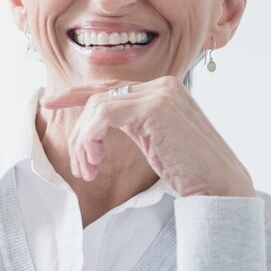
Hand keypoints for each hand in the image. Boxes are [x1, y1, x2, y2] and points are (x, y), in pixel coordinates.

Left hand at [41, 76, 255, 197]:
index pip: (111, 87)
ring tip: (89, 171)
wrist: (220, 187)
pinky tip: (95, 163)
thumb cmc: (190, 171)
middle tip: (81, 168)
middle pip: (99, 97)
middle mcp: (162, 84)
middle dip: (81, 133)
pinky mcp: (155, 107)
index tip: (50, 103)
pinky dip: (91, 139)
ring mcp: (160, 92)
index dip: (77, 94)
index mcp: (163, 89)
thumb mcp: (155, 141)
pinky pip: (103, 115)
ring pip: (97, 106)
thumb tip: (98, 124)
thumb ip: (134, 123)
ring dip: (84, 142)